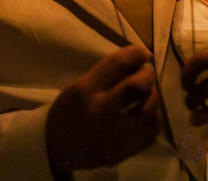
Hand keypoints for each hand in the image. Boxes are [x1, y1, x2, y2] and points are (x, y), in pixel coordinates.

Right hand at [46, 45, 160, 173]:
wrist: (54, 147)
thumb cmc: (68, 110)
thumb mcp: (80, 85)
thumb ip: (107, 74)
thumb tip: (137, 61)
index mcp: (85, 90)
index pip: (118, 64)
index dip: (136, 54)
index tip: (142, 53)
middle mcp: (99, 112)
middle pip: (137, 87)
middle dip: (147, 75)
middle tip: (146, 73)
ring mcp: (110, 136)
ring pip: (147, 112)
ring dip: (153, 97)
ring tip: (149, 93)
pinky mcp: (119, 154)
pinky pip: (148, 135)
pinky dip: (154, 120)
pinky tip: (149, 114)